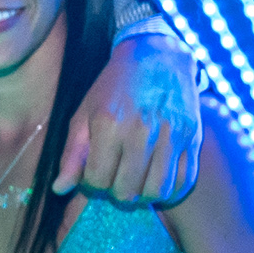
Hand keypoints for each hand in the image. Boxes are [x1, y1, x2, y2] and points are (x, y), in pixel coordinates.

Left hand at [58, 30, 203, 205]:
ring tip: (136, 180)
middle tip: (116, 176)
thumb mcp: (84, 113)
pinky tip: (158, 180)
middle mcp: (142, 131)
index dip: (92, 182)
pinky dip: (171, 191)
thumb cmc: (115, 88)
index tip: (95, 171)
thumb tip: (59, 189)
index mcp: (110, 123)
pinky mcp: (193, 137)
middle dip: (116, 190)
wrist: (158, 58)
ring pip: (157, 191)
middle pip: (127, 190)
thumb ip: (71, 153)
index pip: (97, 179)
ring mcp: (171, 135)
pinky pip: (185, 181)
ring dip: (143, 194)